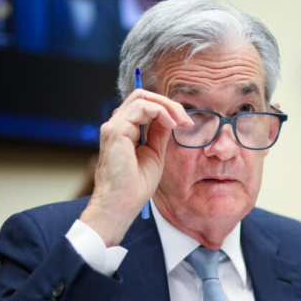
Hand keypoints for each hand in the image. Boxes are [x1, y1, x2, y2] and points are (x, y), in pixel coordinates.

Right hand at [80, 89, 191, 246]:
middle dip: (168, 103)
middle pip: (142, 95)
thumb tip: (170, 118)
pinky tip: (171, 125)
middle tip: (185, 120)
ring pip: (141, 97)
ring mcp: (114, 126)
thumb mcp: (155, 153)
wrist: (121, 205)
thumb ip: (159, 133)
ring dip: (167, 106)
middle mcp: (117, 125)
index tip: (186, 124)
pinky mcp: (115, 130)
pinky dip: (160, 111)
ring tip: (180, 122)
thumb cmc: (135, 186)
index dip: (167, 109)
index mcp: (124, 130)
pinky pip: (141, 107)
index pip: (144, 105)